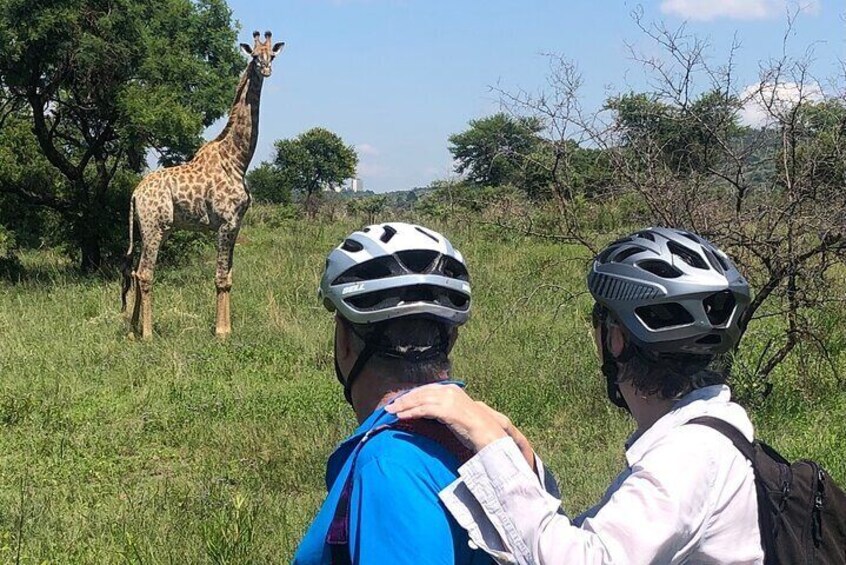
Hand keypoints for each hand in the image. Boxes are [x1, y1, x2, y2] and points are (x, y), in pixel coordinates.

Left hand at [386, 384, 534, 469]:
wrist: (489, 434)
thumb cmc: (474, 429)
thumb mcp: (456, 416)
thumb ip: (444, 411)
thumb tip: (430, 413)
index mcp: (453, 390)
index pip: (427, 390)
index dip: (412, 395)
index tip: (400, 401)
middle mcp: (450, 391)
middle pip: (421, 393)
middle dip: (404, 399)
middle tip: (390, 406)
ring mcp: (449, 399)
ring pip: (420, 400)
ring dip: (403, 406)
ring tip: (391, 412)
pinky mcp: (447, 410)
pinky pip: (424, 410)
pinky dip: (411, 412)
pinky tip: (401, 417)